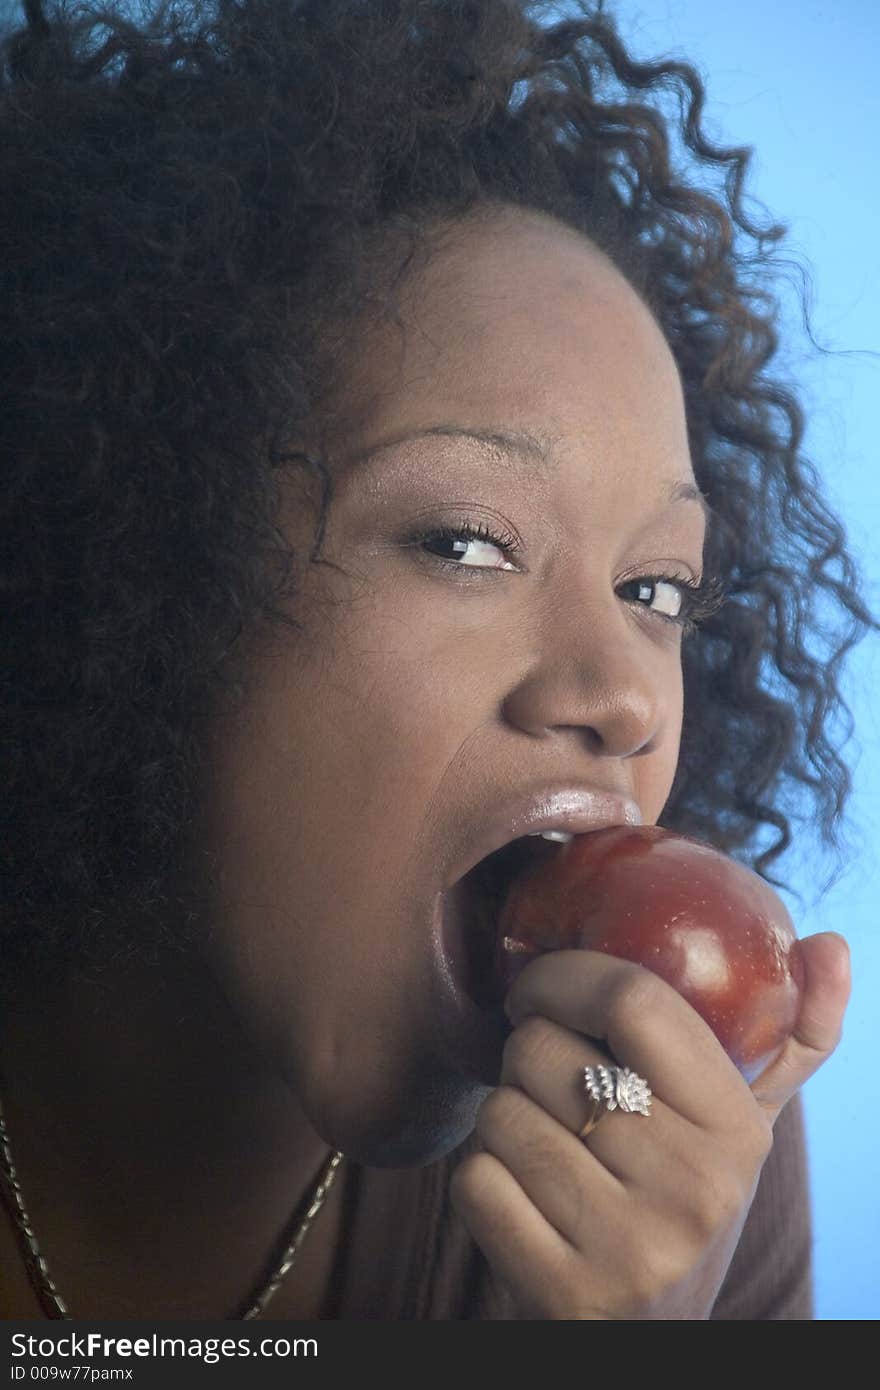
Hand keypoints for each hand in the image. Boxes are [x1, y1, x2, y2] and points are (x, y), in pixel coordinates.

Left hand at [449, 932, 849, 1318]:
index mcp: (738, 1130)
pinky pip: (474, 1179)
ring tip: (540, 1136)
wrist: (649, 1341)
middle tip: (546, 1074)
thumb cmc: (684, 1199)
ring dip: (502, 1115)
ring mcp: (628, 1249)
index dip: (563, 973)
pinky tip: (519, 1191)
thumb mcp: (746, 1125)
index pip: (632, 999)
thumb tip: (830, 943)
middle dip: (523, 1049)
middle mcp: (692, 1190)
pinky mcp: (563, 1293)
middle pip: (543, 1050)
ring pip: (501, 1112)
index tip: (539, 986)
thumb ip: (791, 1039)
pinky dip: (480, 1175)